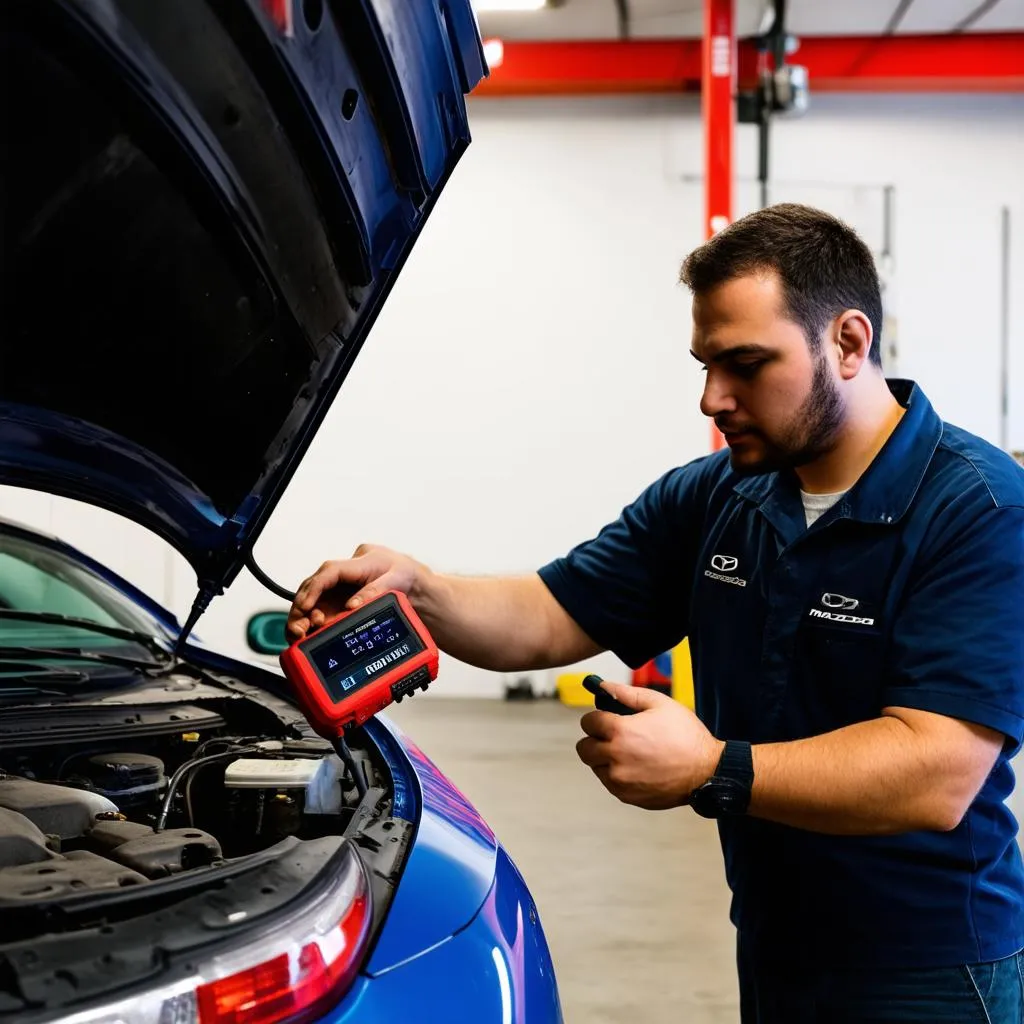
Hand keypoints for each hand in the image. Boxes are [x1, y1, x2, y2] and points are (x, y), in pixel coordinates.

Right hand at [287, 544, 422, 639]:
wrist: (418, 586)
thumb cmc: (408, 576)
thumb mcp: (396, 581)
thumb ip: (373, 592)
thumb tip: (351, 606)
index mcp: (361, 561)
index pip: (330, 571)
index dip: (315, 588)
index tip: (306, 605)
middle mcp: (347, 572)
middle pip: (315, 584)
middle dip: (302, 605)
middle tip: (299, 627)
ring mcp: (343, 585)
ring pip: (315, 597)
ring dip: (305, 615)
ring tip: (302, 633)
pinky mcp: (342, 598)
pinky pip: (323, 607)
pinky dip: (314, 620)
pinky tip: (310, 632)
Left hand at [575, 682, 723, 809]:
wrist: (707, 771)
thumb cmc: (687, 736)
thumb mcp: (660, 704)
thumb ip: (627, 694)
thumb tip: (604, 687)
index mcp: (620, 731)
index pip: (588, 722)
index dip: (597, 718)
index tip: (606, 720)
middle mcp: (615, 757)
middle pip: (584, 748)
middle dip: (595, 739)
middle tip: (612, 737)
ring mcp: (620, 780)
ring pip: (596, 767)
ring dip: (605, 759)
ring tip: (630, 753)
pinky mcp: (627, 796)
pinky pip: (609, 783)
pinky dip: (616, 775)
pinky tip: (637, 767)